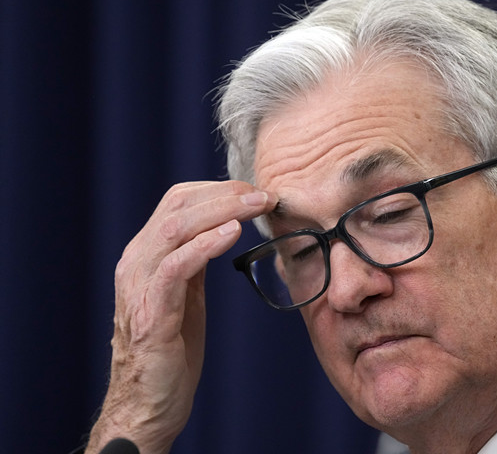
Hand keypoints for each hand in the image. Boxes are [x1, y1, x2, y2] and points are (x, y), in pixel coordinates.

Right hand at [86, 181, 272, 453]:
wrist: (148, 402)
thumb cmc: (171, 347)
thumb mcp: (186, 292)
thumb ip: (195, 259)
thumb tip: (225, 226)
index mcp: (146, 253)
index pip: (178, 200)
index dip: (218, 190)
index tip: (256, 192)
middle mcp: (136, 261)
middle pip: (178, 205)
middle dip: (225, 194)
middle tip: (264, 194)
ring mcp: (139, 285)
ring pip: (176, 228)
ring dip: (221, 211)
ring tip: (256, 206)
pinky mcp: (151, 313)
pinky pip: (174, 267)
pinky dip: (204, 245)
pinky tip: (232, 234)